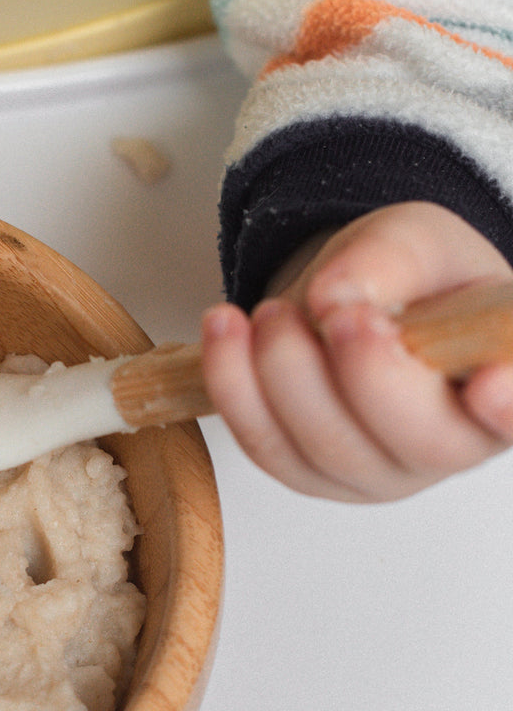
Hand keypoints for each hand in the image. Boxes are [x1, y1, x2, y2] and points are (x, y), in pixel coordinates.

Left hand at [200, 202, 512, 501]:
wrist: (348, 299)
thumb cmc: (408, 279)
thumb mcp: (415, 239)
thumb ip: (391, 258)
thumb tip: (337, 297)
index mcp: (503, 386)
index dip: (512, 407)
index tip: (492, 385)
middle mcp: (450, 444)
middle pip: (418, 441)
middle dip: (369, 375)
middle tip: (341, 310)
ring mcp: (375, 470)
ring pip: (327, 446)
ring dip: (287, 371)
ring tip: (274, 311)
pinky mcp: (307, 471)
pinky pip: (264, 444)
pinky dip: (234, 384)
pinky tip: (226, 328)